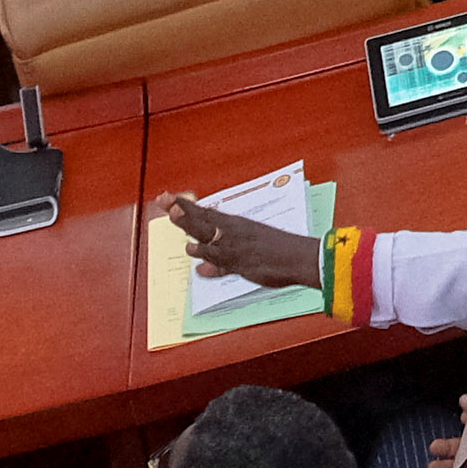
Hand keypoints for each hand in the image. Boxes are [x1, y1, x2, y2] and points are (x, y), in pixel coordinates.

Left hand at [155, 194, 327, 291]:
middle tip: (165, 201)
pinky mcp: (243, 263)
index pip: (205, 213)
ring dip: (193, 229)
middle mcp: (233, 234)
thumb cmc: (279, 249)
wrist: (301, 257)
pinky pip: (224, 262)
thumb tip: (203, 270)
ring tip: (176, 217)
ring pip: (210, 238)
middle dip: (182, 212)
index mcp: (235, 224)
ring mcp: (236, 248)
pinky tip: (198, 260)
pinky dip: (211, 261)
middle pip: (202, 222)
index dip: (185, 207)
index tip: (167, 198)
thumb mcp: (248, 249)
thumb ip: (221, 261)